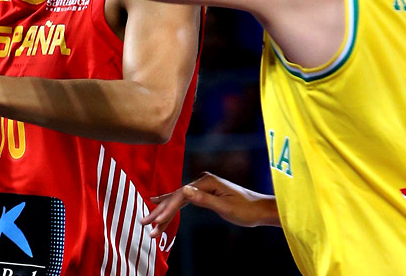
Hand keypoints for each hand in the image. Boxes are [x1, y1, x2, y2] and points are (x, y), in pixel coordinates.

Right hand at [140, 172, 279, 238]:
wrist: (261, 209)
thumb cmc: (246, 210)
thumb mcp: (225, 207)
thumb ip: (203, 199)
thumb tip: (185, 189)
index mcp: (206, 182)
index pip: (180, 196)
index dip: (167, 209)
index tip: (156, 222)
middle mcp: (202, 182)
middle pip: (176, 197)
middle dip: (160, 211)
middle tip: (144, 222)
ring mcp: (203, 187)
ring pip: (178, 200)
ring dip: (164, 211)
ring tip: (148, 221)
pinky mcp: (205, 193)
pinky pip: (184, 201)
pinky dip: (173, 207)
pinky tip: (162, 207)